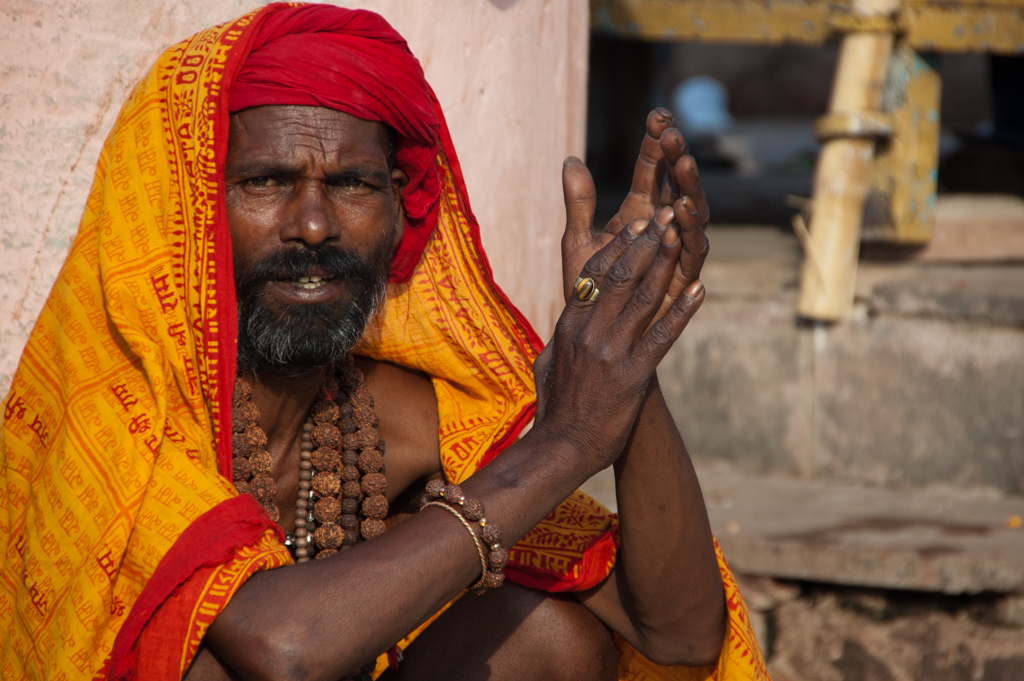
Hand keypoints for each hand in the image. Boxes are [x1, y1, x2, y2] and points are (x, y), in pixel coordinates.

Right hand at [531, 210, 705, 470]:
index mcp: (569, 325)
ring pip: (640, 298)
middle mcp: (588, 332)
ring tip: (681, 237)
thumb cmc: (555, 410)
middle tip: (666, 216)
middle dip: (646, 242)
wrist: (559, 448)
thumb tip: (564, 324)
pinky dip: (682, 311)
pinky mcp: (632, 376)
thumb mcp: (548, 364)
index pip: (593, 274)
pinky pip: (661, 336)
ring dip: (664, 264)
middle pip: (619, 275)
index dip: (618, 246)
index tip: (637, 225)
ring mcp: (610, 352)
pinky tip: (700, 291)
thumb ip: (560, 339)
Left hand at [561, 108, 709, 325]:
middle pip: (677, 188)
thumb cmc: (587, 292)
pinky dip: (691, 238)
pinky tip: (685, 217)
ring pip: (690, 219)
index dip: (655, 146)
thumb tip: (570, 160)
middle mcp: (665, 232)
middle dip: (677, 161)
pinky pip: (692, 259)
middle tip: (674, 136)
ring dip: (688, 194)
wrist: (592, 341)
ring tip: (682, 168)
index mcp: (641, 215)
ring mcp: (676, 257)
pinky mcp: (681, 285)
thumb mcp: (578, 243)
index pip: (654, 172)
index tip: (656, 117)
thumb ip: (578, 204)